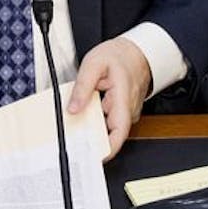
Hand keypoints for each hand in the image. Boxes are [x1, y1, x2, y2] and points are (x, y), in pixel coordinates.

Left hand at [68, 37, 151, 160]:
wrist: (135, 50)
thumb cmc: (119, 55)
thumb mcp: (94, 63)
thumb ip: (82, 87)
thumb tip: (72, 108)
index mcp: (122, 98)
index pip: (119, 132)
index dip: (108, 149)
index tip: (93, 158)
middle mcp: (127, 108)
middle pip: (110, 132)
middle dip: (92, 140)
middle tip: (72, 143)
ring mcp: (126, 110)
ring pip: (107, 127)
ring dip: (92, 129)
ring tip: (73, 129)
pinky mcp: (121, 109)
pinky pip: (108, 119)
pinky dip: (95, 120)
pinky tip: (82, 117)